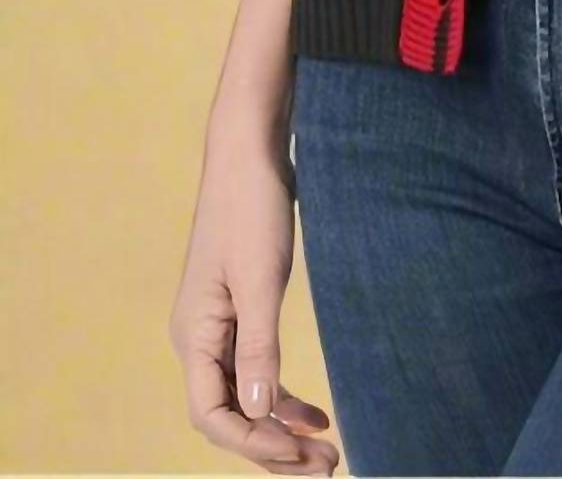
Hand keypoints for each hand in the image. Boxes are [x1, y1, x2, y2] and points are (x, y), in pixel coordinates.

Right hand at [169, 104, 339, 473]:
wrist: (249, 153)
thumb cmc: (251, 208)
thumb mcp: (260, 279)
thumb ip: (258, 346)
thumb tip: (254, 411)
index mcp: (194, 335)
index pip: (213, 416)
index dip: (254, 443)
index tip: (301, 455)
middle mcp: (200, 338)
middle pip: (230, 416)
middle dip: (273, 449)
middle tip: (327, 468)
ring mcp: (220, 326)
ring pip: (245, 398)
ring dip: (281, 428)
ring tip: (326, 453)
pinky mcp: (242, 311)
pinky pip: (256, 371)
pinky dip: (283, 397)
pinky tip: (316, 414)